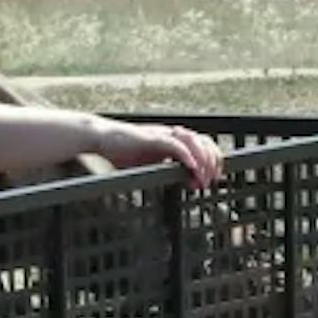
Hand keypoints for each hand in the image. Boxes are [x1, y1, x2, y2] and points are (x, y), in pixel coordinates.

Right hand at [86, 115, 223, 187]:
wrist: (102, 139)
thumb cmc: (122, 152)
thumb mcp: (150, 165)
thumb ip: (168, 171)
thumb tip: (186, 183)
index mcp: (173, 140)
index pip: (202, 145)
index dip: (212, 160)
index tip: (215, 177)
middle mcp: (171, 135)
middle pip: (203, 141)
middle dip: (212, 161)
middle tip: (212, 180)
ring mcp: (163, 135)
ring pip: (193, 141)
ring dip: (202, 160)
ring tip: (203, 177)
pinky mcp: (152, 138)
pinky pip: (174, 144)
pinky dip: (186, 155)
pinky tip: (192, 167)